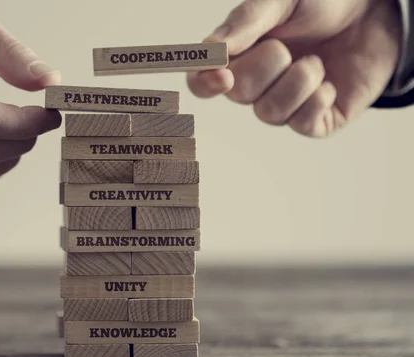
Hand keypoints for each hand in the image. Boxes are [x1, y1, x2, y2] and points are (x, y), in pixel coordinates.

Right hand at [187, 0, 401, 137]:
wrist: (374, 11)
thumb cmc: (322, 2)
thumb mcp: (282, 0)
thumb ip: (247, 22)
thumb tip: (214, 49)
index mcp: (238, 54)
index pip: (202, 80)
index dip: (205, 83)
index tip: (221, 75)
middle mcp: (256, 83)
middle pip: (238, 93)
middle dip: (264, 67)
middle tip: (285, 47)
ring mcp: (285, 103)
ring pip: (269, 113)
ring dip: (297, 82)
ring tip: (316, 61)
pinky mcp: (315, 119)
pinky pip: (303, 124)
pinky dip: (317, 99)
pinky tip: (329, 81)